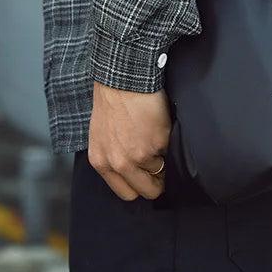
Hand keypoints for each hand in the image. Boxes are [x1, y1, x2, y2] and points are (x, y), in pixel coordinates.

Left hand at [88, 82, 171, 200]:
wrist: (124, 78)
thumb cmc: (112, 99)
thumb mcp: (101, 134)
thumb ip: (112, 155)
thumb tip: (130, 167)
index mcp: (102, 162)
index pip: (126, 192)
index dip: (140, 184)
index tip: (147, 176)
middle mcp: (119, 163)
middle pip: (147, 190)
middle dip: (157, 180)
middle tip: (161, 163)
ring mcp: (140, 156)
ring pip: (162, 172)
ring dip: (164, 158)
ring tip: (158, 138)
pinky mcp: (158, 143)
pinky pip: (170, 151)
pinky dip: (169, 142)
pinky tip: (161, 126)